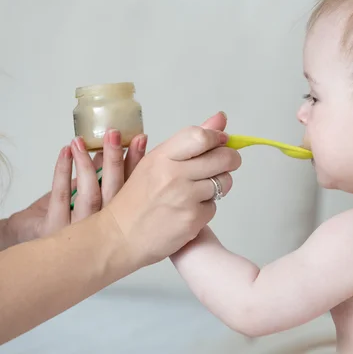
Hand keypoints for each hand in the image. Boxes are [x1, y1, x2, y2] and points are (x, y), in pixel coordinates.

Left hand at [4, 131, 146, 246]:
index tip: (139, 139)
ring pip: (89, 194)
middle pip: (114, 189)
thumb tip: (114, 151)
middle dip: (116, 159)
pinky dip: (62, 171)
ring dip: (87, 164)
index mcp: (121, 219)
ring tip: (81, 141)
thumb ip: (107, 184)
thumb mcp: (97, 206)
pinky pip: (60, 196)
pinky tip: (65, 153)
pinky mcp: (55, 227)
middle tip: (115, 134)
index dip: (137, 163)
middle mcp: (104, 226)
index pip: (134, 188)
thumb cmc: (74, 231)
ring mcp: (80, 228)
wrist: (46, 256)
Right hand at [104, 112, 240, 267]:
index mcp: (162, 156)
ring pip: (224, 183)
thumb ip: (190, 140)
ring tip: (200, 190)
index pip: (201, 136)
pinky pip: (214, 207)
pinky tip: (189, 210)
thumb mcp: (156, 162)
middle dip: (231, 160)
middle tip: (225, 164)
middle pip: (223, 158)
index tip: (219, 142)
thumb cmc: (138, 197)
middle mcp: (173, 175)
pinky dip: (206, 208)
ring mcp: (184, 198)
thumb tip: (221, 118)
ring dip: (219, 185)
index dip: (217, 138)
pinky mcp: (192, 220)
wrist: (119, 236)